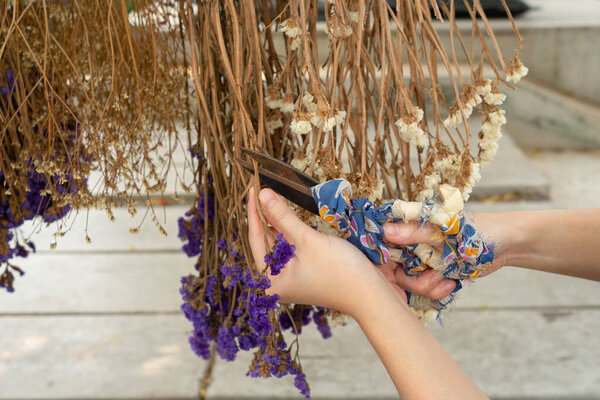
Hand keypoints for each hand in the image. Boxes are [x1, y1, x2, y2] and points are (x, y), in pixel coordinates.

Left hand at [247, 187, 397, 313]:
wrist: (371, 293)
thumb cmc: (340, 271)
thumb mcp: (307, 239)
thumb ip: (283, 216)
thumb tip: (262, 194)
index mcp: (270, 281)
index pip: (256, 238)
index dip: (254, 211)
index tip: (252, 188)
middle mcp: (277, 281)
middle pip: (266, 240)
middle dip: (265, 214)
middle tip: (261, 187)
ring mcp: (292, 277)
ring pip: (279, 242)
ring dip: (278, 220)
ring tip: (272, 195)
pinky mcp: (305, 271)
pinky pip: (292, 246)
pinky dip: (290, 229)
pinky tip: (287, 213)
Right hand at [381, 213, 512, 298]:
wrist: (507, 245)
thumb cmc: (479, 229)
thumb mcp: (445, 230)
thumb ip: (415, 232)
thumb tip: (384, 231)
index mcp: (410, 225)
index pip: (382, 242)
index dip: (380, 261)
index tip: (390, 276)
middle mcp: (411, 242)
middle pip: (392, 269)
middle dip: (410, 281)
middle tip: (431, 281)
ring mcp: (422, 259)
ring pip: (408, 282)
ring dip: (426, 287)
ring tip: (445, 280)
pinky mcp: (433, 273)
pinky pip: (424, 289)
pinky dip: (436, 291)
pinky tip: (452, 284)